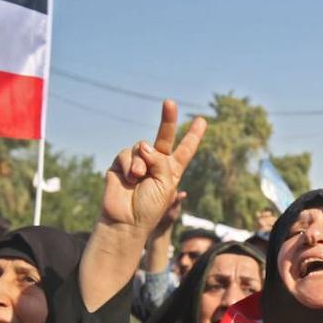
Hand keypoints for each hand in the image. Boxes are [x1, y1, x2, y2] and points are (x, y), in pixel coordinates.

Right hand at [100, 100, 205, 233]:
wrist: (126, 220)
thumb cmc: (149, 208)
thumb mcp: (165, 183)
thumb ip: (160, 160)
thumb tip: (144, 146)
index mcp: (171, 171)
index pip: (185, 151)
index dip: (193, 136)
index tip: (202, 120)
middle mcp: (155, 164)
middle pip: (164, 137)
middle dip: (168, 119)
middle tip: (170, 102)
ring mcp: (137, 163)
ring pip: (142, 146)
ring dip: (141, 162)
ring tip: (137, 178)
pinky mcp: (120, 165)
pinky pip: (126, 153)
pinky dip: (128, 164)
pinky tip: (128, 178)